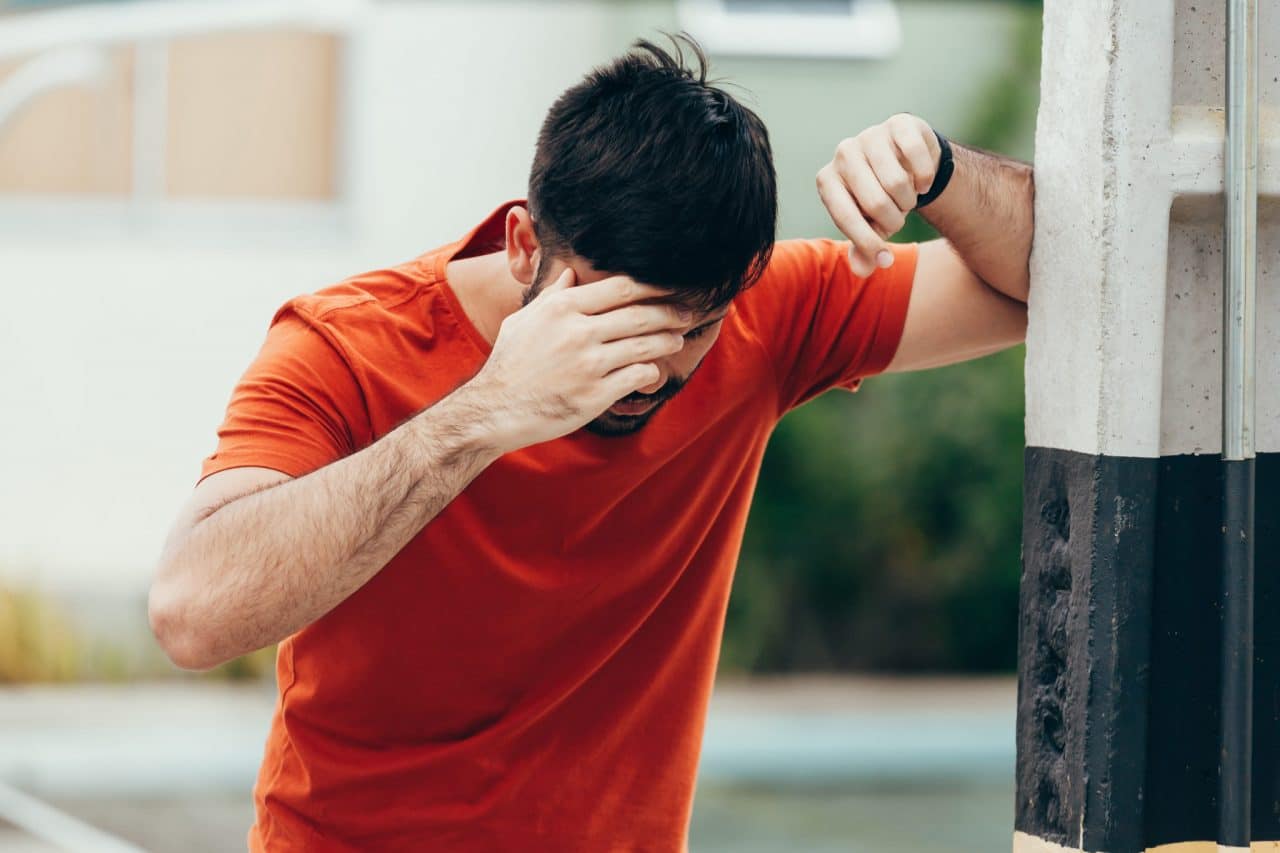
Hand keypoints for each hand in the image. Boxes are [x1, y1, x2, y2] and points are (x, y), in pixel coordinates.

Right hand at [467, 269, 688, 451]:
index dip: (652, 287)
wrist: (495, 409)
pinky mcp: (595, 395)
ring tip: (677, 339)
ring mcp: (588, 365)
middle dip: (669, 313)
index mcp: (562, 308)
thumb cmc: (509, 363)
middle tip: (686, 313)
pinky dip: (651, 372)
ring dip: (667, 341)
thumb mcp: (524, 321)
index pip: (620, 288)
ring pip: (644, 346)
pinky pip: (637, 376)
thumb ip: (551, 296)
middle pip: (639, 314)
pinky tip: (654, 371)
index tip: (668, 288)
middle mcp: (578, 332)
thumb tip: (570, 273)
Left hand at [816, 113, 940, 276]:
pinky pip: (917, 157)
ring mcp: (870, 135)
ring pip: (898, 183)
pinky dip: (925, 178)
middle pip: (876, 203)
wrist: (906, 164)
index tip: (884, 258)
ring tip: (906, 198)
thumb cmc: (879, 201)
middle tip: (897, 217)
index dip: (868, 242)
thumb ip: (864, 250)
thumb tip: (863, 270)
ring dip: (910, 201)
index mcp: (827, 180)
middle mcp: (843, 153)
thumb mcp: (869, 227)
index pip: (845, 217)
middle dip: (894, 220)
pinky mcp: (899, 123)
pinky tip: (921, 181)